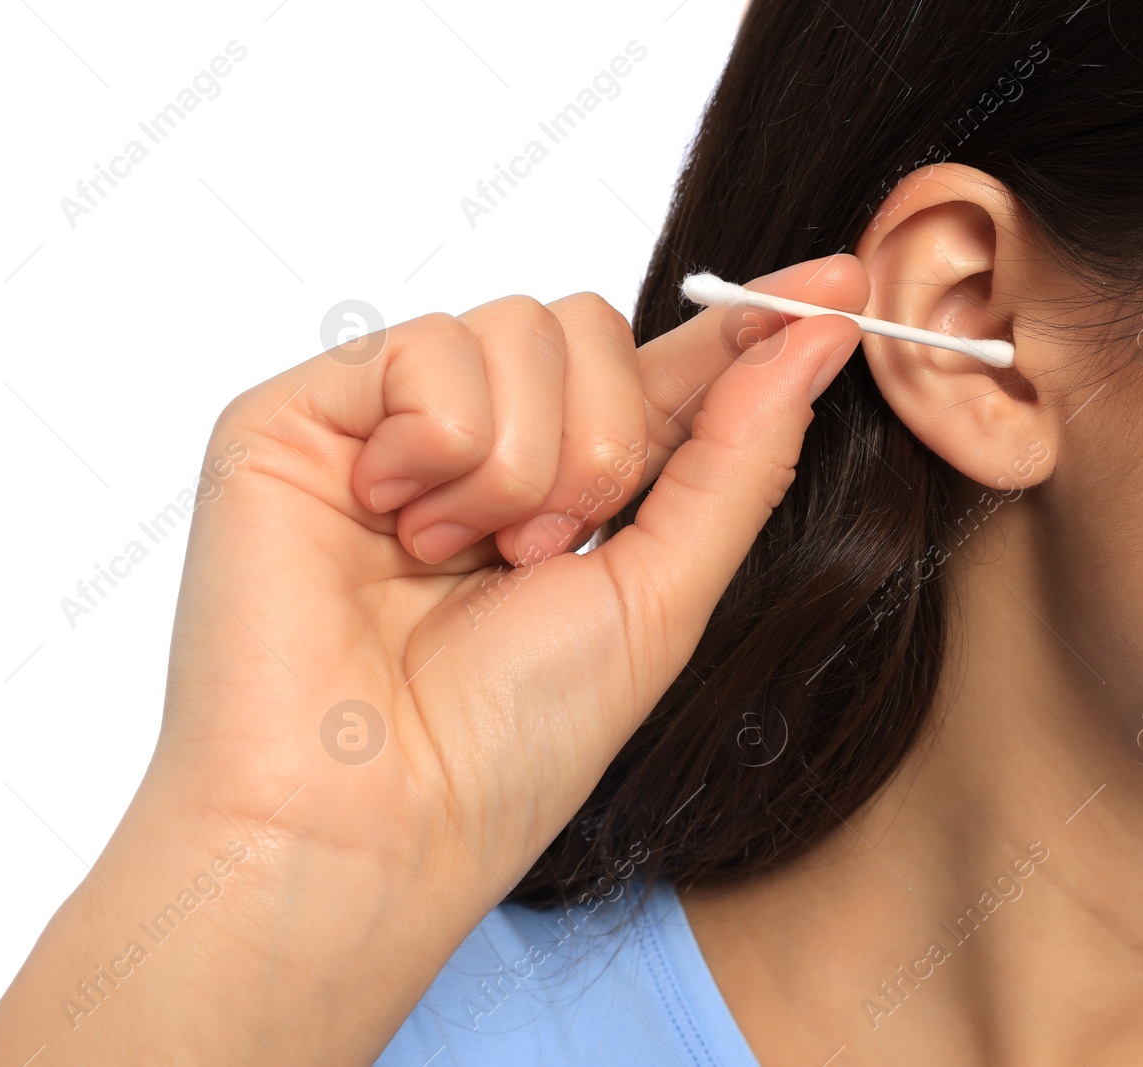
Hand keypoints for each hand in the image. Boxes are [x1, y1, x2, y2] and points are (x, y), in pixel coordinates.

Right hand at [0, 254, 866, 1065]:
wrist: (369, 816)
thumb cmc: (509, 740)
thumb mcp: (662, 595)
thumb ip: (737, 453)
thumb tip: (819, 330)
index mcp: (567, 492)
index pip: (665, 373)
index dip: (748, 322)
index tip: (841, 278)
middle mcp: (480, 444)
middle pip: (591, 327)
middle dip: (599, 450)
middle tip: (538, 555)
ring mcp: (388, 424)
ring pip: (515, 328)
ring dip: (518, 466)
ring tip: (456, 559)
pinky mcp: (301, 414)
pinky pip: (425, 348)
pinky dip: (435, 445)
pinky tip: (390, 521)